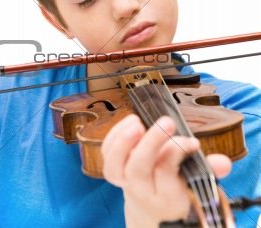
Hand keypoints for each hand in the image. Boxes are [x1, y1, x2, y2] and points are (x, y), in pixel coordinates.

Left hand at [101, 115, 230, 227]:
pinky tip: (130, 121)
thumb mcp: (195, 185)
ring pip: (115, 166)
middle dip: (151, 143)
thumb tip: (222, 162)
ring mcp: (124, 180)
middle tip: (167, 122)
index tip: (192, 141)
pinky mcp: (113, 169)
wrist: (151, 208)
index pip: (167, 173)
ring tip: (137, 122)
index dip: (177, 152)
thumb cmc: (175, 190)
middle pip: (139, 169)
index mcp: (166, 195)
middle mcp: (141, 188)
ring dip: (123, 142)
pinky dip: (114, 136)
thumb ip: (208, 172)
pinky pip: (107, 154)